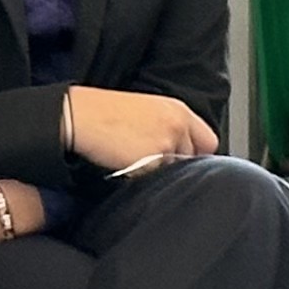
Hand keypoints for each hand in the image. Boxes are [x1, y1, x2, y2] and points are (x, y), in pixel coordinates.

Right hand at [62, 87, 218, 173]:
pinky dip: (144, 178)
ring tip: (134, 160)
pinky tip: (127, 166)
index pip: (208, 141)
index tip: (183, 160)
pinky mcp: (153, 160)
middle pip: (192, 160)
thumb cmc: (104, 112)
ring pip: (174, 172)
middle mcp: (178, 124)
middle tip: (150, 161)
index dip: (196, 154)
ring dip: (159, 172)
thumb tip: (181, 152)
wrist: (80, 116)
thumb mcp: (146, 109)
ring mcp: (168, 142)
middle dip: (175, 164)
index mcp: (178, 110)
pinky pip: (156, 179)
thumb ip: (169, 127)